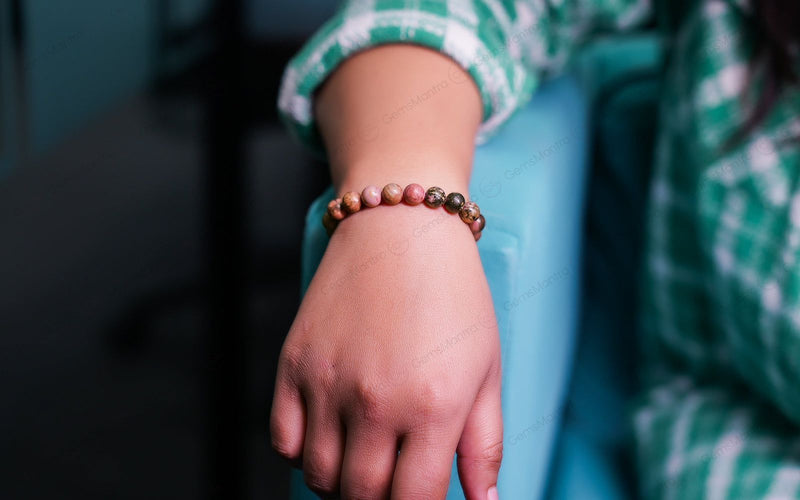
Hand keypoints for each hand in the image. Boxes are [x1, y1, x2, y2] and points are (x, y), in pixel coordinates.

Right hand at [270, 204, 502, 498]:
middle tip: (393, 483)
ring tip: (363, 463)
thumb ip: (484, 445)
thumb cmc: (454, 298)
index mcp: (433, 406)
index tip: (418, 498)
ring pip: (320, 476)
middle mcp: (376, 401)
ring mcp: (329, 382)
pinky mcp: (295, 363)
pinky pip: (283, 440)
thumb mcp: (486, 370)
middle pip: (364, 496)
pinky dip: (303, 454)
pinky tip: (329, 438)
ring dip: (342, 484)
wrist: (402, 229)